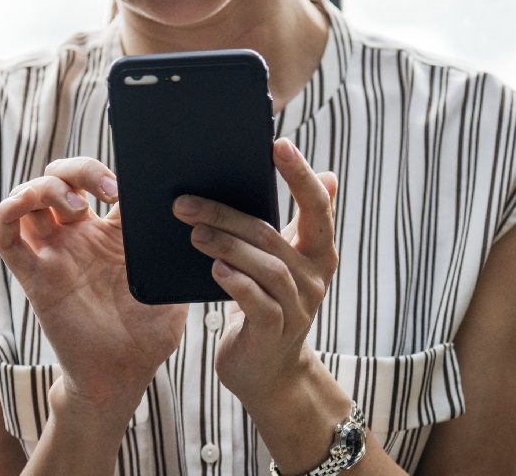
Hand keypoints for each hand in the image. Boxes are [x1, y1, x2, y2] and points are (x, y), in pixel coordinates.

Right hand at [0, 157, 187, 420]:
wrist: (123, 375)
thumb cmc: (149, 334)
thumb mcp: (171, 286)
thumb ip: (174, 254)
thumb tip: (195, 220)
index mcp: (112, 234)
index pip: (98, 183)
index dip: (107, 172)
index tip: (127, 185)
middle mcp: (78, 238)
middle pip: (60, 180)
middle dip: (77, 170)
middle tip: (106, 190)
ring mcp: (54, 255)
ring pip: (29, 200)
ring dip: (45, 188)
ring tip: (75, 206)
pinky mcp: (34, 277)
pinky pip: (7, 238)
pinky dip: (7, 212)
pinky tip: (23, 205)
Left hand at [172, 138, 337, 403]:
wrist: (268, 371)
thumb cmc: (270, 303)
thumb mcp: (289, 261)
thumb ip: (301, 222)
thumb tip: (329, 174)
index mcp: (319, 251)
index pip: (317, 206)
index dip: (299, 175)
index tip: (277, 144)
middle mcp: (314, 277)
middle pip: (272, 235)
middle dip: (228, 213)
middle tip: (186, 201)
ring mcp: (297, 307)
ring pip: (265, 266)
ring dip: (225, 245)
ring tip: (192, 231)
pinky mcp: (274, 332)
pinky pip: (256, 302)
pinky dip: (235, 282)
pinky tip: (214, 269)